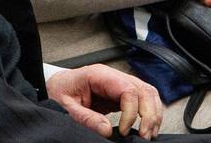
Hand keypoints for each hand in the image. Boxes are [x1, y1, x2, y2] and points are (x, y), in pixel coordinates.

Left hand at [46, 64, 162, 138]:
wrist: (56, 86)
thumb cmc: (60, 91)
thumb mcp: (66, 106)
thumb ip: (86, 117)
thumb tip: (107, 130)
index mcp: (100, 75)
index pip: (128, 89)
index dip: (131, 112)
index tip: (124, 131)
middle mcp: (113, 77)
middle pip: (144, 89)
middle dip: (149, 114)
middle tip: (144, 135)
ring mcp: (119, 84)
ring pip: (148, 93)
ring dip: (153, 114)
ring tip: (148, 134)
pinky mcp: (121, 94)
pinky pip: (143, 100)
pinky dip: (149, 114)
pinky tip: (146, 127)